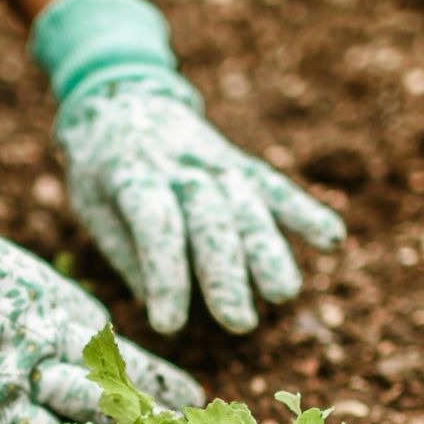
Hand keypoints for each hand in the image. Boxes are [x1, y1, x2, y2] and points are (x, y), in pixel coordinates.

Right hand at [0, 196, 201, 423]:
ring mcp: (28, 381)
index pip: (116, 349)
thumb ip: (20, 289)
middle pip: (119, 387)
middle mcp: (56, 344)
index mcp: (58, 302)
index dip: (151, 375)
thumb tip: (22, 293)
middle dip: (156, 415)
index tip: (184, 393)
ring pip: (94, 421)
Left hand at [31, 0, 344, 334]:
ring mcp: (215, 162)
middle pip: (210, 218)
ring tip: (283, 294)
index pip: (155, 225)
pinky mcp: (240, 164)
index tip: (169, 325)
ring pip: (247, 205)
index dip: (165, 275)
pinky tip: (332, 239)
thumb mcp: (91, 205)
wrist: (123, 98)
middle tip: (238, 322)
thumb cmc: (102, 169)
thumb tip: (160, 304)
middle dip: (226, 272)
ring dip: (268, 250)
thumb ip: (126, 252)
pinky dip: (304, 210)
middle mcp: (179, 165)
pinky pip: (275, 187)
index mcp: (131, 174)